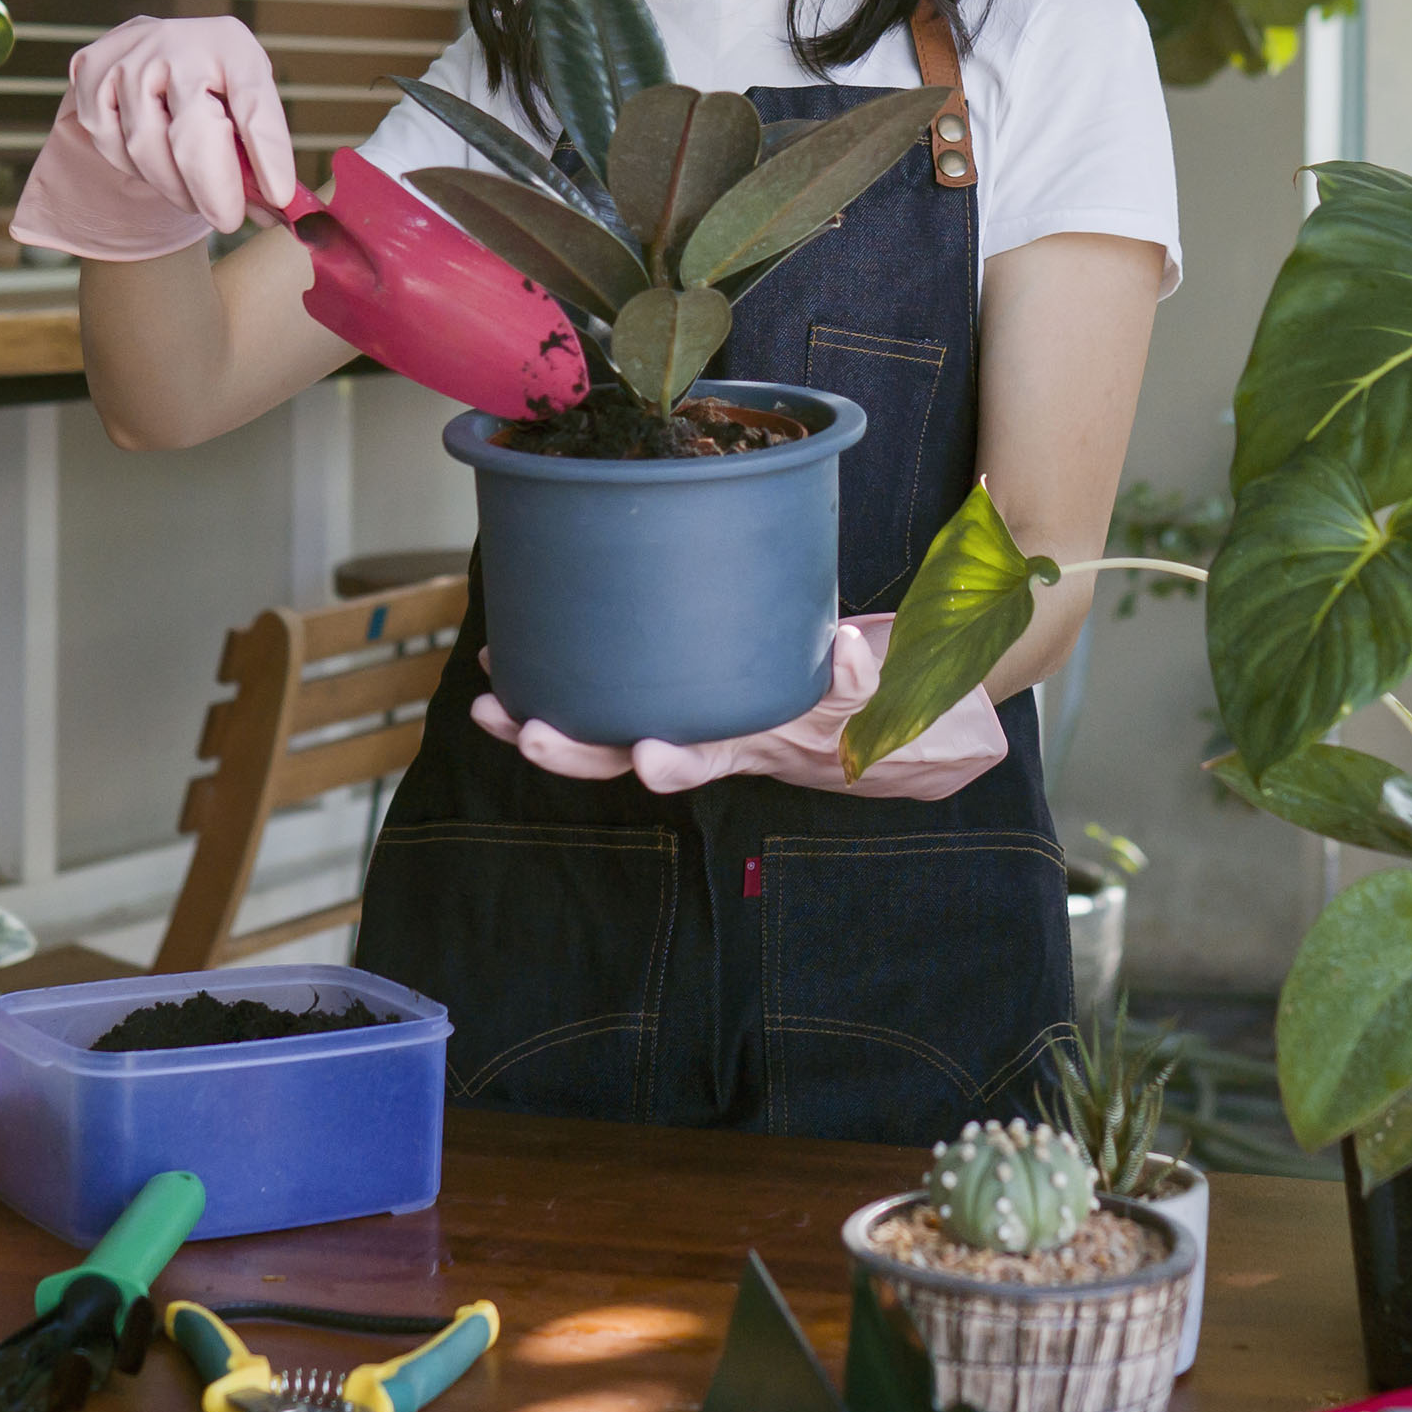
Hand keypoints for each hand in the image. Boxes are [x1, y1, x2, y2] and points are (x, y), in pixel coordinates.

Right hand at [9, 16, 298, 260]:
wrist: (157, 49)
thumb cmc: (214, 86)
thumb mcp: (245, 102)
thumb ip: (259, 153)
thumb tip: (277, 214)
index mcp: (231, 45)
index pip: (253, 102)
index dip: (268, 153)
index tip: (279, 198)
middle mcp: (179, 42)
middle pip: (193, 131)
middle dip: (213, 189)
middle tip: (228, 221)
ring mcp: (130, 56)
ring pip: (146, 146)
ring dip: (174, 186)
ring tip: (195, 197)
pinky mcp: (92, 72)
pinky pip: (111, 144)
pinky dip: (136, 169)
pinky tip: (157, 166)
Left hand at [469, 616, 1007, 800]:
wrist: (924, 720)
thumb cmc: (910, 701)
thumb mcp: (901, 694)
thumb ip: (868, 678)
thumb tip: (840, 650)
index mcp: (775, 741)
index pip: (718, 758)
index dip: (678, 761)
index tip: (648, 760)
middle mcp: (728, 737)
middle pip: (639, 753)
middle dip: (574, 747)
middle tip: (518, 729)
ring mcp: (708, 716)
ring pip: (614, 729)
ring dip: (550, 719)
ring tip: (487, 699)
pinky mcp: (702, 686)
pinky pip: (626, 689)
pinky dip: (574, 675)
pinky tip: (518, 657)